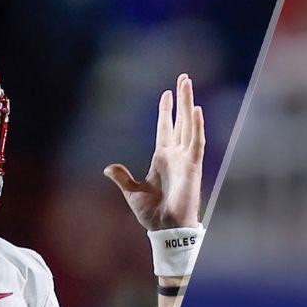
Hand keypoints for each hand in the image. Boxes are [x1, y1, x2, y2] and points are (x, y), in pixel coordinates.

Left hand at [104, 73, 202, 229]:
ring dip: (189, 104)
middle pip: (180, 120)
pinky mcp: (193, 166)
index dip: (167, 111)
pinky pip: (197, 142)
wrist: (166, 228)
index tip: (167, 93)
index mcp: (162, 158)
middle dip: (182, 99)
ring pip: (189, 125)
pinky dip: (198, 126)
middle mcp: (176, 155)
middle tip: (184, 78)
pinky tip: (197, 110)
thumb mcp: (132, 192)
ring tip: (187, 84)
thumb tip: (108, 168)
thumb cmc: (152, 213)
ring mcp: (186, 159)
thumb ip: (123, 177)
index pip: (166, 128)